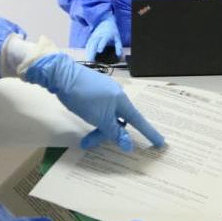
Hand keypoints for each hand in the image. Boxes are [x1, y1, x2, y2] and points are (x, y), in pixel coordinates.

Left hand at [25, 53, 165, 149]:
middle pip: (119, 120)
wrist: (61, 75)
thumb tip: (128, 145)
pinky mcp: (94, 89)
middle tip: (89, 143)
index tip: (160, 143)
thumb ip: (114, 131)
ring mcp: (105, 91)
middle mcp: (116, 95)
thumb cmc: (83, 97)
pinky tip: (86, 119)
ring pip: (107, 116)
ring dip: (98, 128)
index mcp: (121, 100)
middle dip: (107, 134)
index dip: (149, 133)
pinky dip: (95, 119)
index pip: (138, 120)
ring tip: (83, 137)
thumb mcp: (99, 118)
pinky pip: (100, 109)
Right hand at [85, 15, 123, 61]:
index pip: (103, 40)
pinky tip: (86, 57)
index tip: (99, 51)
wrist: (105, 21)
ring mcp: (94, 37)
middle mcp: (99, 35)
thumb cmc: (112, 31)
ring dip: (88, 53)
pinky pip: (88, 45)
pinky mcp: (91, 38)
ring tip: (88, 61)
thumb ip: (118, 46)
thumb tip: (119, 55)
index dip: (101, 45)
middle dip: (92, 52)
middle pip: (94, 44)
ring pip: (89, 45)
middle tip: (90, 61)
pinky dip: (87, 51)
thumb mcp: (117, 37)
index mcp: (106, 35)